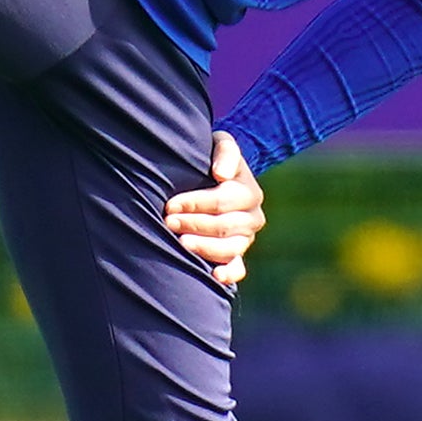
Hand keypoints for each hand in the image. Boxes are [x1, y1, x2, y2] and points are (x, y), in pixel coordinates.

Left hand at [160, 133, 264, 288]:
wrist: (213, 179)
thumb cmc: (211, 160)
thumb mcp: (220, 145)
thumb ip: (225, 151)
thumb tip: (221, 174)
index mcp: (250, 192)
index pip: (223, 201)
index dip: (196, 203)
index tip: (170, 204)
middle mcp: (252, 217)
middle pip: (225, 226)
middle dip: (194, 224)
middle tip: (168, 221)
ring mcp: (245, 238)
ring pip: (230, 248)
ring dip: (204, 247)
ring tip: (181, 243)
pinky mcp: (237, 255)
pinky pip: (238, 269)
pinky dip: (228, 274)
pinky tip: (214, 275)